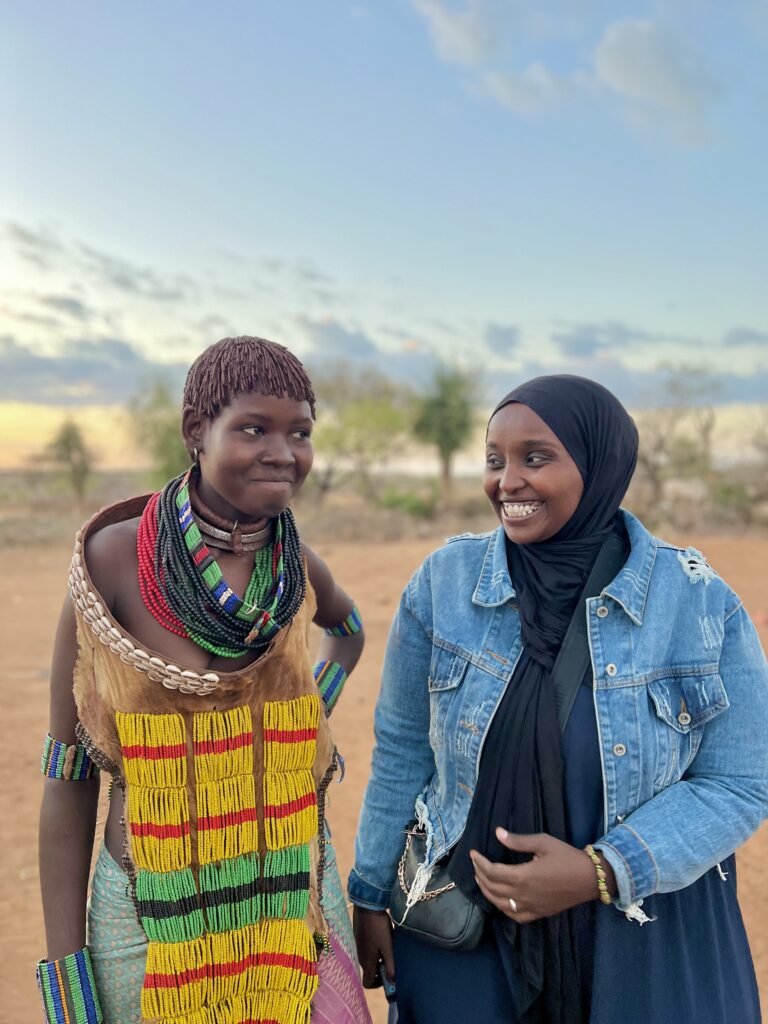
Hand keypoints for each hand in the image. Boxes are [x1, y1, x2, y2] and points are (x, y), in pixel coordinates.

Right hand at [352, 906, 394, 987]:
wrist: (367, 906)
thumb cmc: (379, 928)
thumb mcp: (388, 948)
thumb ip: (390, 966)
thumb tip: (392, 982)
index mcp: (366, 962)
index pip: (367, 983)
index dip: (377, 984)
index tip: (387, 975)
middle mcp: (360, 957)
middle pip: (369, 971)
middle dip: (380, 969)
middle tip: (391, 959)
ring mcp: (358, 947)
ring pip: (368, 959)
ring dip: (378, 958)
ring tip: (388, 947)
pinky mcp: (358, 938)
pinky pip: (366, 950)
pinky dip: (374, 949)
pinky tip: (382, 937)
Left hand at [470, 828, 615, 922]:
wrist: (590, 879)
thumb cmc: (566, 857)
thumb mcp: (543, 843)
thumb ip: (518, 841)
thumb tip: (498, 833)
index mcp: (523, 876)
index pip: (492, 872)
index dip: (479, 863)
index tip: (473, 853)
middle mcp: (523, 895)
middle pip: (492, 887)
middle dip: (479, 875)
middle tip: (475, 864)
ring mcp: (530, 907)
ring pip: (500, 903)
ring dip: (487, 891)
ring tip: (481, 879)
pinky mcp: (538, 914)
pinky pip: (514, 915)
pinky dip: (502, 908)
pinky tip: (499, 899)